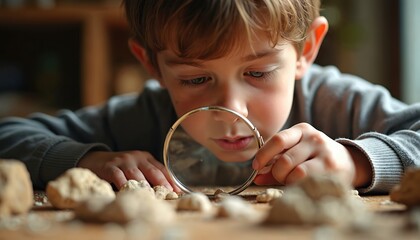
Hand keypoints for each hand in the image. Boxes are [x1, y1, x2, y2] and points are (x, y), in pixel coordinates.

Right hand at [77, 150, 180, 191]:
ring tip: (152, 197)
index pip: (161, 168)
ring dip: (145, 187)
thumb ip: (148, 175)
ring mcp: (123, 161)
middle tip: (169, 194)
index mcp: (145, 157)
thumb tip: (165, 192)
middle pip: (152, 171)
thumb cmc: (120, 167)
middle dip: (162, 184)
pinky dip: (124, 185)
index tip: (178, 191)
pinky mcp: (110, 166)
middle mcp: (136, 157)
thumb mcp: (136, 167)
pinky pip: (118, 176)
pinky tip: (129, 192)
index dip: (170, 180)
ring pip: (136, 175)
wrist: (95, 159)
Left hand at [252, 123, 369, 186]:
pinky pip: (304, 178)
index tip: (256, 166)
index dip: (263, 155)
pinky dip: (297, 184)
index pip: (277, 140)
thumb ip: (275, 163)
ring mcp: (323, 151)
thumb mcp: (296, 154)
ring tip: (292, 180)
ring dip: (287, 180)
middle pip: (283, 158)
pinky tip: (301, 183)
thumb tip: (256, 177)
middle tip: (278, 177)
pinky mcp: (330, 167)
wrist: (349, 162)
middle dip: (276, 173)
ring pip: (293, 170)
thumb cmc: (315, 159)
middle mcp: (313, 137)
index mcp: (301, 130)